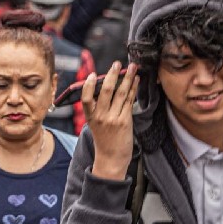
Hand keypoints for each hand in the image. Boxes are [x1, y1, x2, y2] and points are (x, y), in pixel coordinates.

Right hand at [82, 61, 138, 179]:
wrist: (111, 159)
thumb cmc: (104, 141)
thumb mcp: (95, 125)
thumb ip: (99, 108)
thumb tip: (107, 87)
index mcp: (90, 117)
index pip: (85, 99)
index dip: (88, 85)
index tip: (92, 74)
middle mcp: (101, 117)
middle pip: (106, 91)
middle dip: (112, 75)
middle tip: (116, 64)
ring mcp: (113, 119)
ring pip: (120, 93)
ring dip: (127, 78)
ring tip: (132, 67)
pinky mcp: (125, 121)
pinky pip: (129, 101)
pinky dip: (133, 89)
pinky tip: (136, 80)